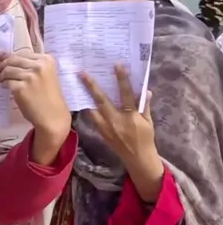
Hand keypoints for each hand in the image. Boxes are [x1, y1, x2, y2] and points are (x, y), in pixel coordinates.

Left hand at [0, 51, 71, 161]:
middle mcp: (39, 66)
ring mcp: (30, 77)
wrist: (53, 116)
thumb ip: (29, 65)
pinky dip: (2, 84)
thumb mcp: (44, 75)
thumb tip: (3, 56)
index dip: (8, 56)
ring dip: (0, 75)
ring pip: (8, 70)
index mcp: (47, 60)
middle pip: (13, 60)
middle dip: (1, 64)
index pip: (22, 54)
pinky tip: (3, 86)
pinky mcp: (21, 88)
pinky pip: (6, 82)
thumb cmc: (48, 96)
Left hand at [80, 66, 163, 201]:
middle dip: (91, 86)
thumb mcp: (148, 121)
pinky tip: (82, 99)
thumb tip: (145, 89)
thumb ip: (145, 106)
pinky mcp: (100, 132)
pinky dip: (87, 108)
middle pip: (102, 100)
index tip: (117, 66)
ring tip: (76, 84)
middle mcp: (116, 120)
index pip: (126, 94)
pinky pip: (91, 117)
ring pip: (92, 109)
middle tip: (81, 73)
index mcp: (131, 116)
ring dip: (84, 96)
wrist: (137, 158)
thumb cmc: (145, 138)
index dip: (122, 79)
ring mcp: (106, 127)